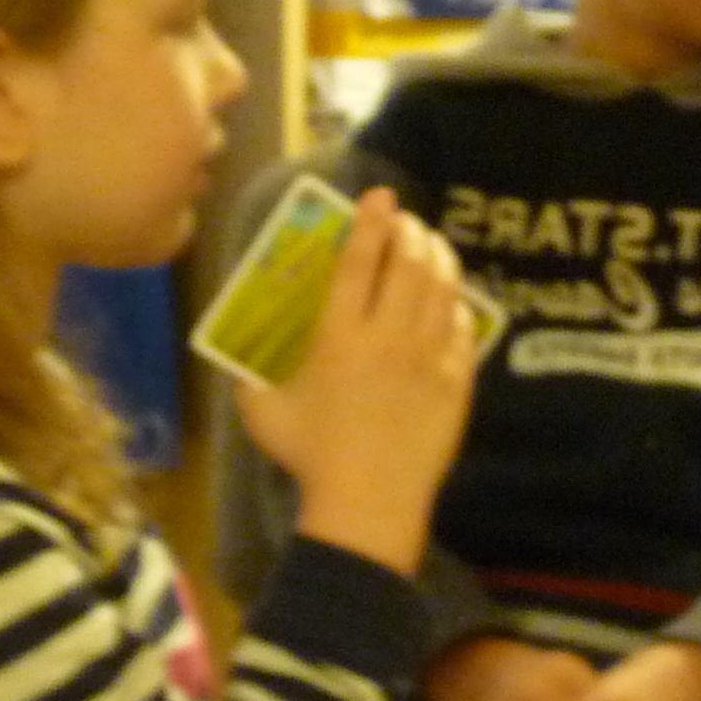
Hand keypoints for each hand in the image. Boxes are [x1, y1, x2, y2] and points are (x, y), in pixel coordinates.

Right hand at [233, 188, 476, 569]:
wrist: (368, 505)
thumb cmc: (311, 458)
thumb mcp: (263, 413)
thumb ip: (247, 379)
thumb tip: (236, 362)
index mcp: (339, 335)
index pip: (359, 261)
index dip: (371, 222)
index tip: (381, 196)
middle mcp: (388, 336)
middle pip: (408, 264)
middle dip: (410, 232)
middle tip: (407, 222)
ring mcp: (428, 358)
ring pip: (442, 290)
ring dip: (439, 258)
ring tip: (433, 245)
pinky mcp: (456, 383)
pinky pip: (464, 332)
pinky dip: (458, 307)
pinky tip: (453, 300)